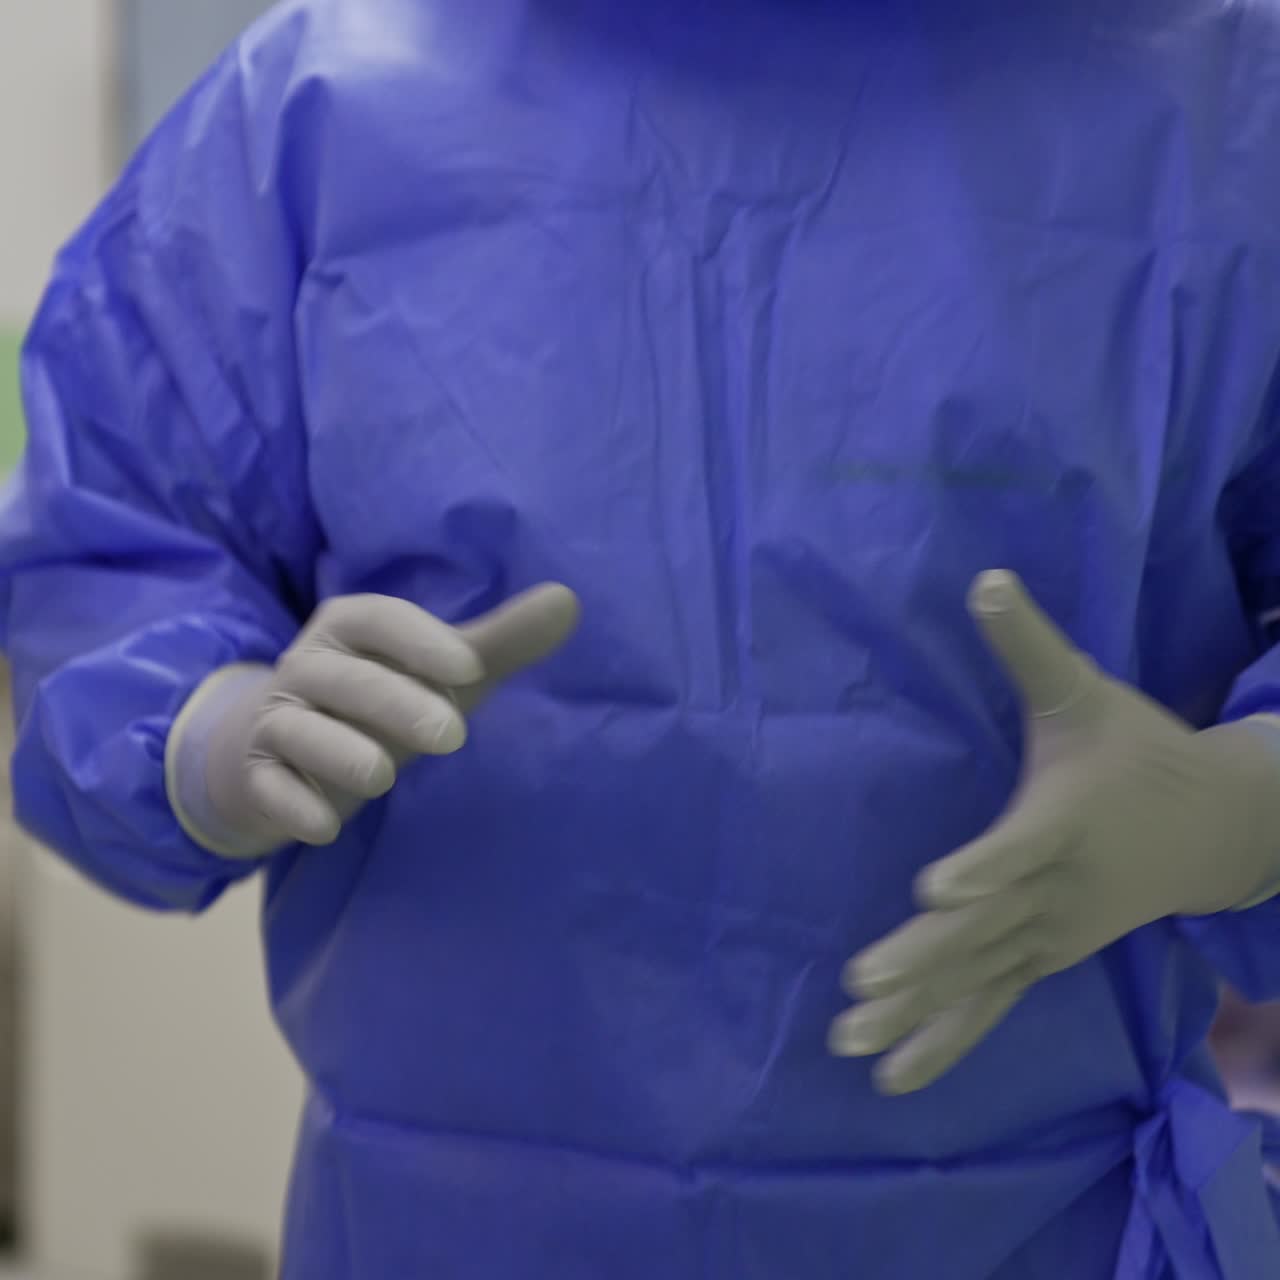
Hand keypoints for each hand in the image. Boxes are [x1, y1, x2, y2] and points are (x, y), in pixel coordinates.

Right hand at [168, 584, 579, 855]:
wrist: (282, 749)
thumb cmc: (381, 699)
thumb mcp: (440, 672)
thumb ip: (501, 642)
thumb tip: (569, 601)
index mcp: (349, 627)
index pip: (379, 620)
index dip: (421, 641)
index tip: (472, 669)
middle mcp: (306, 665)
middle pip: (343, 677)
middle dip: (395, 702)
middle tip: (453, 736)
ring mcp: (277, 720)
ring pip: (298, 728)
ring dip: (338, 751)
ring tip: (384, 778)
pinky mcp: (258, 775)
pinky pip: (268, 786)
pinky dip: (292, 805)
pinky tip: (326, 829)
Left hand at [829, 570, 1279, 1094]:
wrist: (1214, 826)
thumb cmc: (1135, 749)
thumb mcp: (1085, 690)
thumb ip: (1029, 644)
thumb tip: (982, 576)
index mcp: (1065, 821)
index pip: (1020, 848)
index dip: (982, 869)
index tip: (932, 889)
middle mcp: (1056, 890)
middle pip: (986, 929)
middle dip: (923, 961)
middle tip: (857, 992)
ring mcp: (1051, 935)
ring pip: (980, 979)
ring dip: (918, 1013)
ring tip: (851, 1044)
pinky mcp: (1043, 958)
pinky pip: (991, 1006)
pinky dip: (945, 1041)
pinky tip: (894, 1077)